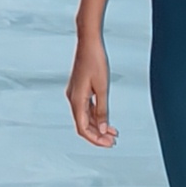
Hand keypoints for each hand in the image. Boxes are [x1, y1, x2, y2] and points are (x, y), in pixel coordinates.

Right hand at [68, 30, 115, 147]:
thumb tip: (101, 129)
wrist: (88, 42)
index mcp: (76, 100)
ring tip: (112, 134)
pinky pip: (86, 109)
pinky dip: (96, 117)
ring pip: (85, 118)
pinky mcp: (79, 90)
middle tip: (113, 142)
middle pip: (83, 125)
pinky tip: (106, 120)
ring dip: (97, 127)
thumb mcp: (102, 88)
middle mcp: (73, 99)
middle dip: (97, 135)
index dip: (95, 139)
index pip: (83, 128)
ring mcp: (75, 94)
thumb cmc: (95, 61)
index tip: (109, 144)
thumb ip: (102, 110)